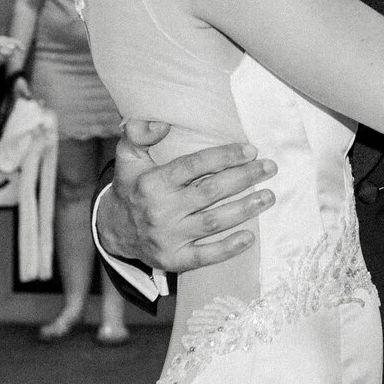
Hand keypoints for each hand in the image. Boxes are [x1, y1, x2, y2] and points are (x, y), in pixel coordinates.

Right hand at [105, 120, 274, 273]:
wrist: (114, 230)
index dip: (224, 156)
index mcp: (153, 182)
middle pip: (210, 191)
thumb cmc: (131, 187)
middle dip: (244, 178)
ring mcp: (168, 237)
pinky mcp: (174, 260)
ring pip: (213, 222)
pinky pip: (205, 256)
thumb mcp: (128, 156)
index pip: (194, 165)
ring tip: (269, 196)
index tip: (250, 150)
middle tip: (270, 168)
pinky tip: (250, 237)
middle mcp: (161, 210)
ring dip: (244, 209)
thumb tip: (162, 124)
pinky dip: (228, 248)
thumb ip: (139, 133)